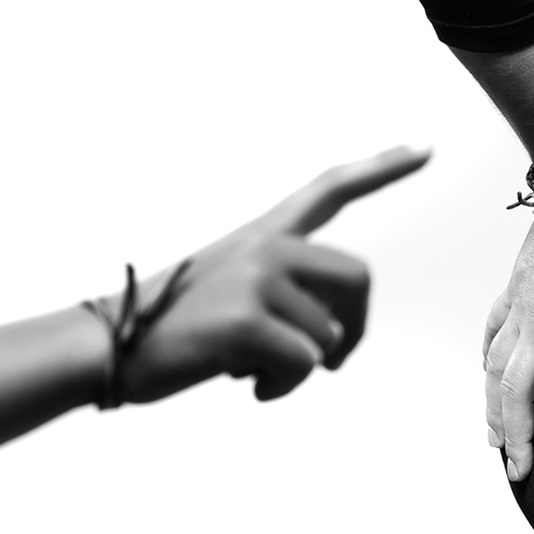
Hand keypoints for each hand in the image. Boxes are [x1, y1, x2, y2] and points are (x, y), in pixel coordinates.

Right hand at [120, 145, 430, 403]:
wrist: (108, 346)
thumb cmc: (172, 327)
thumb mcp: (232, 291)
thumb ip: (285, 291)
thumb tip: (332, 336)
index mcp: (264, 234)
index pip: (331, 188)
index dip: (382, 167)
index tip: (425, 147)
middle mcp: (267, 247)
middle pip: (359, 280)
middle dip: (355, 329)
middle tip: (331, 362)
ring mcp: (257, 279)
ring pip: (329, 336)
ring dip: (299, 369)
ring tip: (250, 367)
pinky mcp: (249, 320)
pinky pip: (305, 363)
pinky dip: (281, 386)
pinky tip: (247, 385)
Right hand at [483, 201, 533, 483]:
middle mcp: (533, 324)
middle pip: (514, 394)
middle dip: (517, 438)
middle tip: (519, 475)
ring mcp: (518, 308)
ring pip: (494, 370)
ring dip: (494, 410)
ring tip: (496, 443)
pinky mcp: (512, 291)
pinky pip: (491, 333)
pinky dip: (486, 361)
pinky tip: (485, 379)